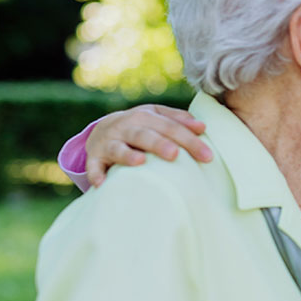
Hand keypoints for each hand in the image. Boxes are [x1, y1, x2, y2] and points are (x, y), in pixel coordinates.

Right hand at [86, 104, 212, 186]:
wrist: (104, 130)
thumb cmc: (141, 126)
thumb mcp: (158, 117)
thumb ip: (179, 120)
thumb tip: (202, 127)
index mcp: (146, 116)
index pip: (170, 127)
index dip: (188, 139)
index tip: (207, 156)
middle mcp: (126, 126)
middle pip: (145, 135)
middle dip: (160, 144)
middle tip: (175, 155)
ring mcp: (109, 142)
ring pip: (119, 148)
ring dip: (128, 155)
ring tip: (140, 162)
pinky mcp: (95, 157)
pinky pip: (93, 166)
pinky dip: (96, 173)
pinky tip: (101, 183)